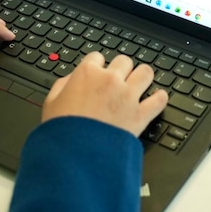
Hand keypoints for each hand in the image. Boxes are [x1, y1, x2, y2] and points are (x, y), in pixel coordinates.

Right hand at [42, 52, 167, 136]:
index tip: (97, 72)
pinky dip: (159, 98)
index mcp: (87, 74)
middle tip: (118, 78)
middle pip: (124, 61)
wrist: (75, 155)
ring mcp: (128, 96)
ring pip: (145, 73)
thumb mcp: (51, 102)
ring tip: (140, 83)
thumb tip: (71, 79)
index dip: (96, 65)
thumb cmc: (61, 131)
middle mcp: (110, 80)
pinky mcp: (140, 115)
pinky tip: (156, 99)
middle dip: (121, 69)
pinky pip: (159, 100)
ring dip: (142, 77)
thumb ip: (62, 84)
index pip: (97, 57)